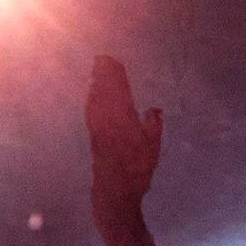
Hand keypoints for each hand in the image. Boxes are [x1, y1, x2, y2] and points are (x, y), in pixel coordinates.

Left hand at [87, 55, 163, 200]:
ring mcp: (96, 124)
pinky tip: (92, 96)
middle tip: (103, 58)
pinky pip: (91, 108)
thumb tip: (153, 109)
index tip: (113, 60)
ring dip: (96, 83)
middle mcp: (105, 116)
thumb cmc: (137, 167)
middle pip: (102, 88)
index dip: (115, 74)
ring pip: (95, 97)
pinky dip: (92, 97)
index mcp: (121, 115)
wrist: (114, 188)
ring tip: (97, 71)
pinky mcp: (92, 133)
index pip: (117, 88)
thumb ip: (153, 124)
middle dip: (103, 73)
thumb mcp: (153, 145)